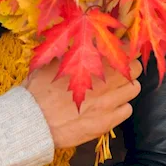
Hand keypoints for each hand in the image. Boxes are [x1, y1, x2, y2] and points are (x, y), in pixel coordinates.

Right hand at [25, 59, 142, 148]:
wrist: (31, 121)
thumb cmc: (36, 91)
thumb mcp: (50, 63)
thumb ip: (69, 53)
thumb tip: (79, 42)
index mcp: (90, 63)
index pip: (122, 49)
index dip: (126, 49)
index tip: (124, 50)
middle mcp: (103, 81)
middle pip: (134, 68)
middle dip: (130, 66)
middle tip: (123, 69)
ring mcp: (106, 102)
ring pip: (134, 89)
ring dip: (128, 86)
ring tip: (119, 89)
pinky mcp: (105, 122)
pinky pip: (128, 110)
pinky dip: (122, 107)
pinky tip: (112, 107)